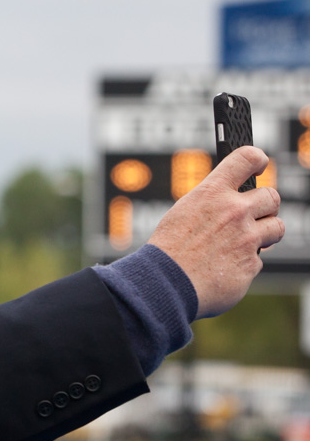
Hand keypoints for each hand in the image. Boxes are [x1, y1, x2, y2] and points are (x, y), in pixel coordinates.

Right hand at [147, 146, 283, 318]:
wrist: (165, 282)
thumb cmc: (169, 248)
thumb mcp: (184, 212)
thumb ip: (212, 204)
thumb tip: (232, 203)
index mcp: (212, 193)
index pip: (246, 158)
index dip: (257, 158)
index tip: (260, 163)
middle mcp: (234, 211)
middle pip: (272, 196)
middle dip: (266, 206)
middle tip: (255, 214)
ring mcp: (247, 238)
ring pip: (276, 227)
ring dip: (265, 233)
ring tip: (244, 242)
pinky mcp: (251, 264)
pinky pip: (258, 259)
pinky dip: (244, 263)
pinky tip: (225, 267)